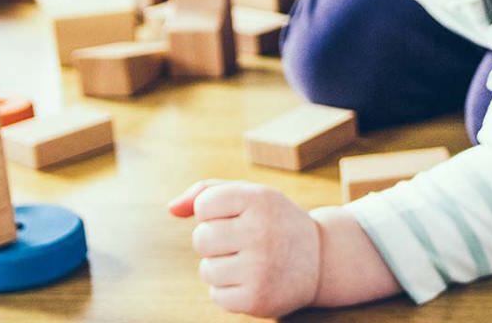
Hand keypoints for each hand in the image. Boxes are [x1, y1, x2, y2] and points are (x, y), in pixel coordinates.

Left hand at [168, 180, 320, 317]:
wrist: (321, 259)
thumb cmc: (273, 222)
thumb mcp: (249, 195)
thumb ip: (205, 192)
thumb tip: (170, 210)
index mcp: (259, 200)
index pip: (204, 205)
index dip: (213, 212)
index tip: (237, 215)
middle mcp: (261, 232)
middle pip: (201, 238)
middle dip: (214, 240)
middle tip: (241, 240)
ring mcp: (260, 268)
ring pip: (206, 269)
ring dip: (220, 267)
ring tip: (249, 261)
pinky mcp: (257, 299)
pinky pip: (216, 295)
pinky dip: (228, 290)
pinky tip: (252, 280)